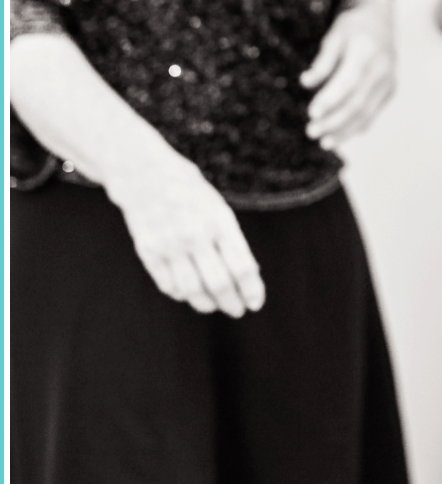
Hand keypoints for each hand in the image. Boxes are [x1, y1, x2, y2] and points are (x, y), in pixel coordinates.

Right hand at [107, 147, 264, 318]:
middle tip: (237, 310)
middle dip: (232, 303)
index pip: (242, 266)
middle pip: (220, 284)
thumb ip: (231, 239)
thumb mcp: (218, 208)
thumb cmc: (190, 192)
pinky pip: (169, 286)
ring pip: (193, 291)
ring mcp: (170, 245)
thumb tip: (248, 275)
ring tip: (214, 305)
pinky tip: (189, 292)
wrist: (144, 174)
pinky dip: (182, 294)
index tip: (255, 303)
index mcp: (219, 221)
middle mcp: (195, 235)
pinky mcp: (149, 251)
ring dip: (207, 304)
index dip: (252, 290)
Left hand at [302, 0, 396, 148]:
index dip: (330, 99)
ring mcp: (389, 81)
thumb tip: (306, 83)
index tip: (311, 113)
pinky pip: (373, 113)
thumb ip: (322, 61)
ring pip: (367, 112)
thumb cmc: (353, 27)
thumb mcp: (334, 35)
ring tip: (324, 142)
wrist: (381, 20)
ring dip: (345, 130)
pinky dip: (357, 126)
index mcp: (367, 51)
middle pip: (357, 102)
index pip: (348, 82)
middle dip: (334, 121)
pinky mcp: (391, 90)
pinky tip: (340, 136)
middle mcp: (382, 68)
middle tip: (311, 131)